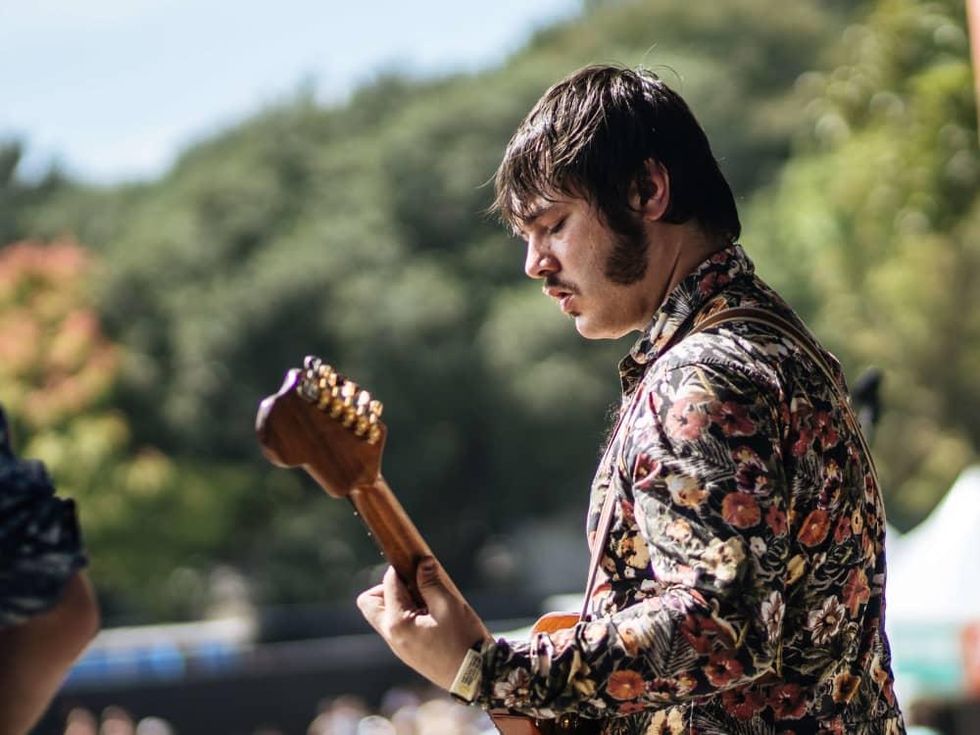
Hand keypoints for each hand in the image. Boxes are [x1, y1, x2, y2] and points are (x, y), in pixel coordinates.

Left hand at [356, 558, 490, 689]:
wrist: (475, 678)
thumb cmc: (463, 641)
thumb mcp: (449, 606)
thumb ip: (431, 582)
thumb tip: (422, 561)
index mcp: (398, 623)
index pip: (389, 584)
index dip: (402, 569)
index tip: (419, 565)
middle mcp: (391, 636)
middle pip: (369, 603)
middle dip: (387, 588)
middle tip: (415, 585)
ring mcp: (397, 647)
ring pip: (381, 616)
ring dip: (397, 602)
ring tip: (426, 600)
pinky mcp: (407, 653)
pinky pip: (395, 628)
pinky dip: (404, 616)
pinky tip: (430, 615)